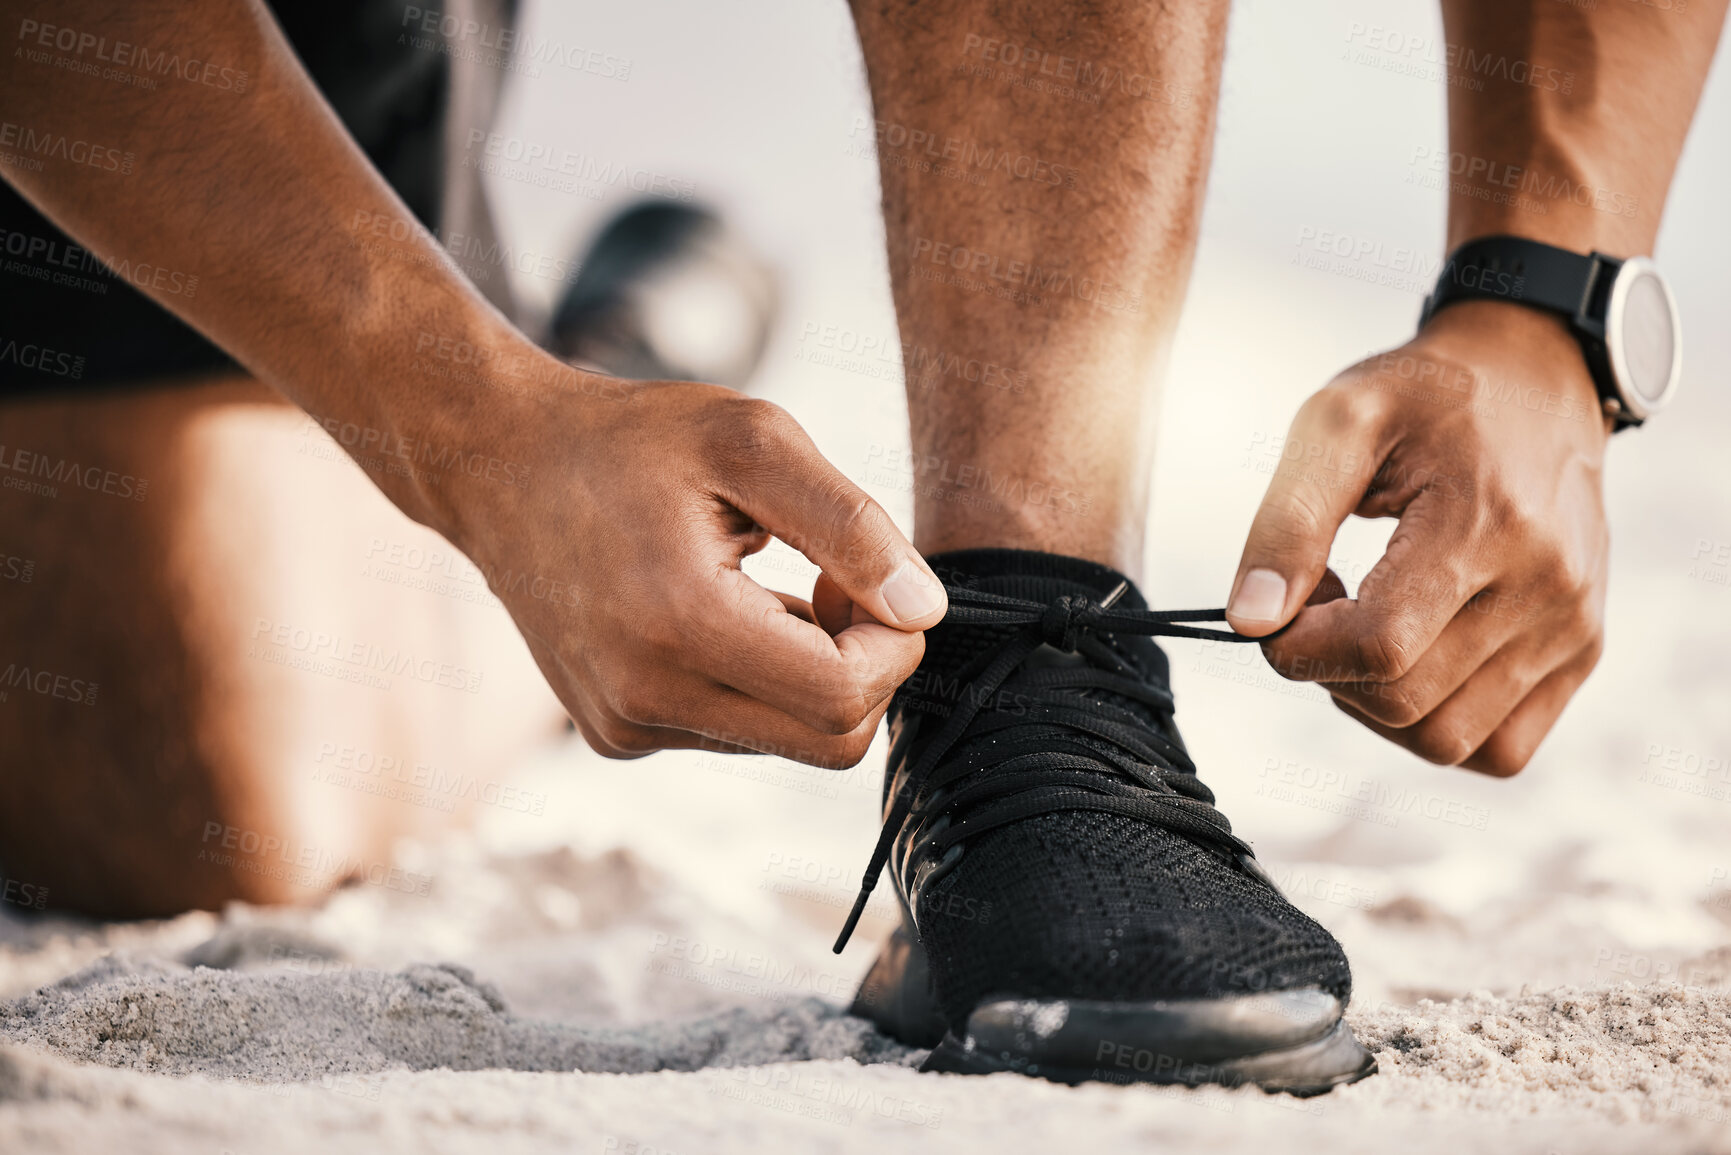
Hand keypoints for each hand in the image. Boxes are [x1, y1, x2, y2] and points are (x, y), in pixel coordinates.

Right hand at [439, 366, 946, 767]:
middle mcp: (644, 700)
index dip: (894, 644)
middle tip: (831, 585)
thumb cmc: (632, 440)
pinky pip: (734, 732)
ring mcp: (625, 727)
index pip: (845, 698)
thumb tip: (925, 608)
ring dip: (807, 671)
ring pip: (786, 740)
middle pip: (829, 743)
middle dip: (863, 668)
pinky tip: (721, 611)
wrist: (499, 464)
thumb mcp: (754, 441)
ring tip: (762, 584)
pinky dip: (757, 680)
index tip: (869, 578)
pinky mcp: (617, 734)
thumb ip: (852, 524)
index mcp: (679, 628)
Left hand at [1225, 301, 1610, 774]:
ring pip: (1446, 740)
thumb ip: (1286, 522)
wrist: (1537, 378)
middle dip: (1330, 669)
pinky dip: (1438, 726)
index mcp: (1485, 522)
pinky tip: (1415, 658)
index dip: (1301, 645)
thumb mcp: (1338, 422)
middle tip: (1325, 600)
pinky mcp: (1581, 652)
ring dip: (1377, 703)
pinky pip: (1499, 750)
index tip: (1287, 598)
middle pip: (1403, 700)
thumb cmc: (1426, 396)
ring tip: (1369, 626)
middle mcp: (1546, 586)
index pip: (1377, 645)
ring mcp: (1572, 627)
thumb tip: (1248, 621)